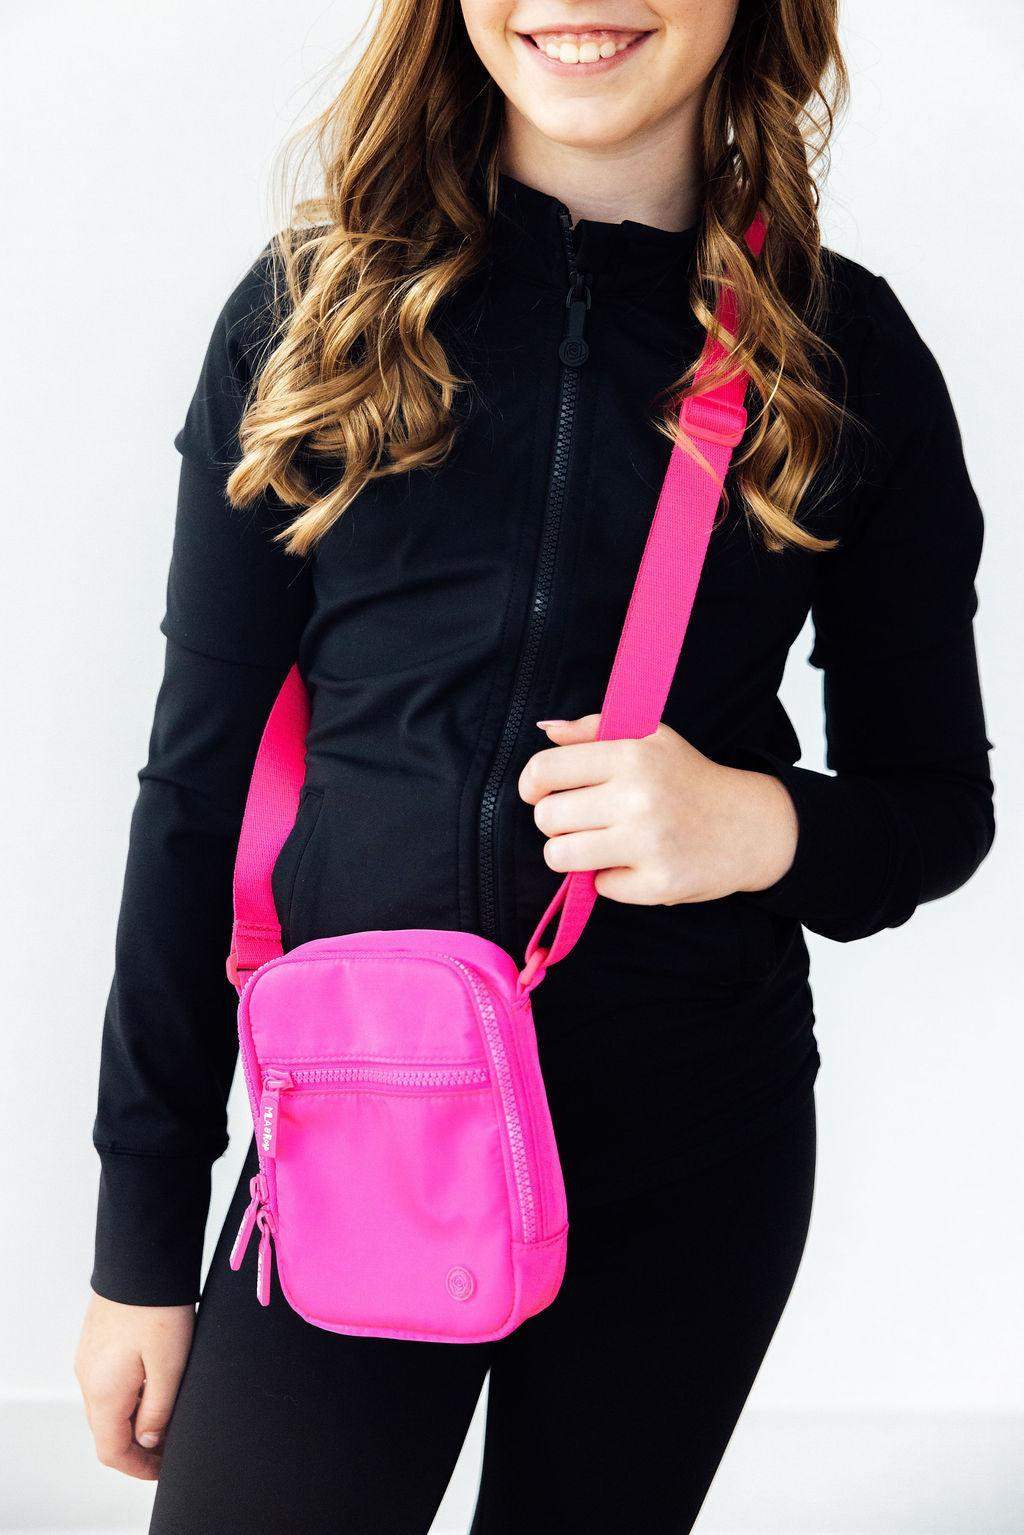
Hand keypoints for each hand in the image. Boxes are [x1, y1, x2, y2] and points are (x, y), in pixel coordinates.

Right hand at [75, 1292, 193, 1479]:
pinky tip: (156, 1381)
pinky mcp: (97, 1341)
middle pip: (108, 1430)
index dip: (139, 1468)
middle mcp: (88, 1379)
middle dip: (139, 1444)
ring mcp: (89, 1359)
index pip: (112, 1451)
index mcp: (103, 1393)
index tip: (163, 1469)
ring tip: (170, 1412)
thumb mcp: (170, 1367)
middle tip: (172, 1444)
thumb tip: (148, 1441)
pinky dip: (130, 1393)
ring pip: (109, 1405)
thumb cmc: (158, 1308)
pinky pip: (109, 1380)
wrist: (142, 1259)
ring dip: (135, 1416)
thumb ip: (158, 1411)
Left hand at [518, 715, 797, 904]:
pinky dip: (612, 878)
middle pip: (547, 818)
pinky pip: (600, 886)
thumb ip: (594, 730)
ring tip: (595, 844)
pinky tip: (636, 862)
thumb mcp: (650, 738)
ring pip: (561, 856)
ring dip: (571, 854)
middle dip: (555, 822)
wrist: (749, 825)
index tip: (537, 793)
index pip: (545, 771)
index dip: (531, 785)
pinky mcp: (658, 883)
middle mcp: (638, 797)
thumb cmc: (687, 777)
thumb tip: (547, 730)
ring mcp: (648, 844)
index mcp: (631, 755)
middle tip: (581, 820)